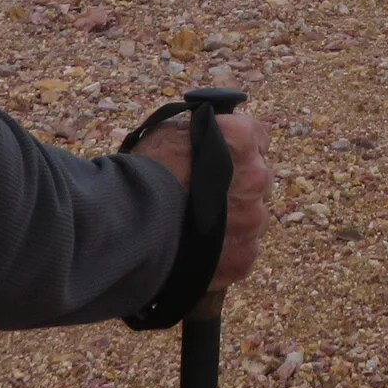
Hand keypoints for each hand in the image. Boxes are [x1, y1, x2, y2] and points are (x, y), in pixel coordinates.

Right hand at [132, 110, 272, 293]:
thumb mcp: (171, 131)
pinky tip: (202, 249)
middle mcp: (255, 175)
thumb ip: (202, 133)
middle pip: (257, 181)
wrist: (128, 221)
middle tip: (208, 197)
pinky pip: (244, 250)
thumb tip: (212, 135)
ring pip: (252, 218)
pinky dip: (227, 251)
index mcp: (240, 138)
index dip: (240, 151)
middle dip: (238, 188)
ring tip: (200, 227)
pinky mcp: (244, 255)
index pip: (259, 138)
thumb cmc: (143, 173)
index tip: (228, 161)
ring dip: (235, 221)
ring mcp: (253, 218)